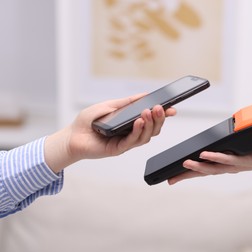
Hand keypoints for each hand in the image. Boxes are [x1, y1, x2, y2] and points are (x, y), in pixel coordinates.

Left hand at [45, 94, 175, 172]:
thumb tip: (145, 95)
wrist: (72, 136)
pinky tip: (139, 122)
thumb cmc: (88, 121)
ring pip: (146, 136)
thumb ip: (127, 102)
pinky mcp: (119, 149)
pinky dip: (138, 130)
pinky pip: (133, 141)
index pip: (151, 119)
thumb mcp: (109, 105)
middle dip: (159, 118)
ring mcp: (126, 142)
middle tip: (160, 108)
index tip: (172, 107)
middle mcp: (131, 133)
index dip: (163, 114)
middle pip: (153, 129)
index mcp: (131, 123)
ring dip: (150, 123)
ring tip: (149, 112)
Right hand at [168, 136, 251, 184]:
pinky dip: (214, 157)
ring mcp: (234, 165)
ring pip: (212, 167)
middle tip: (171, 179)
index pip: (203, 169)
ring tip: (183, 164)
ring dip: (198, 166)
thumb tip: (215, 135)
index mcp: (224, 164)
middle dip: (186, 176)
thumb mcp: (237, 146)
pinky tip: (204, 154)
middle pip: (203, 172)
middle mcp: (228, 167)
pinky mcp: (243, 160)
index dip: (187, 174)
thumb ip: (226, 143)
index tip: (173, 177)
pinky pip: (226, 158)